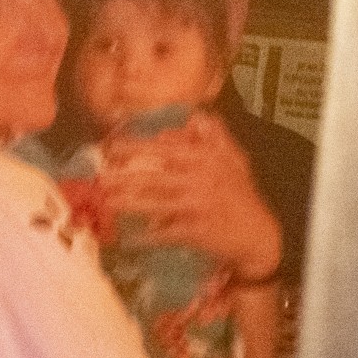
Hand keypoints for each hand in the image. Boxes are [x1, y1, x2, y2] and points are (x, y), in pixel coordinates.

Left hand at [98, 113, 280, 280]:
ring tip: (107, 201)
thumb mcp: (234, 158)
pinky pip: (166, 234)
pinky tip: (129, 239)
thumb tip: (191, 118)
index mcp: (207, 158)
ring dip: (129, 204)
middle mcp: (202, 179)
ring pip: (156, 204)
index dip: (136, 147)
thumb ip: (214, 135)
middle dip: (124, 177)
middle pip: (155, 177)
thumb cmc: (240, 194)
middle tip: (100, 176)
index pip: (165, 149)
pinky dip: (148, 237)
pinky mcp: (197, 232)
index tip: (111, 147)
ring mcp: (199, 207)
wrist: (258, 233)